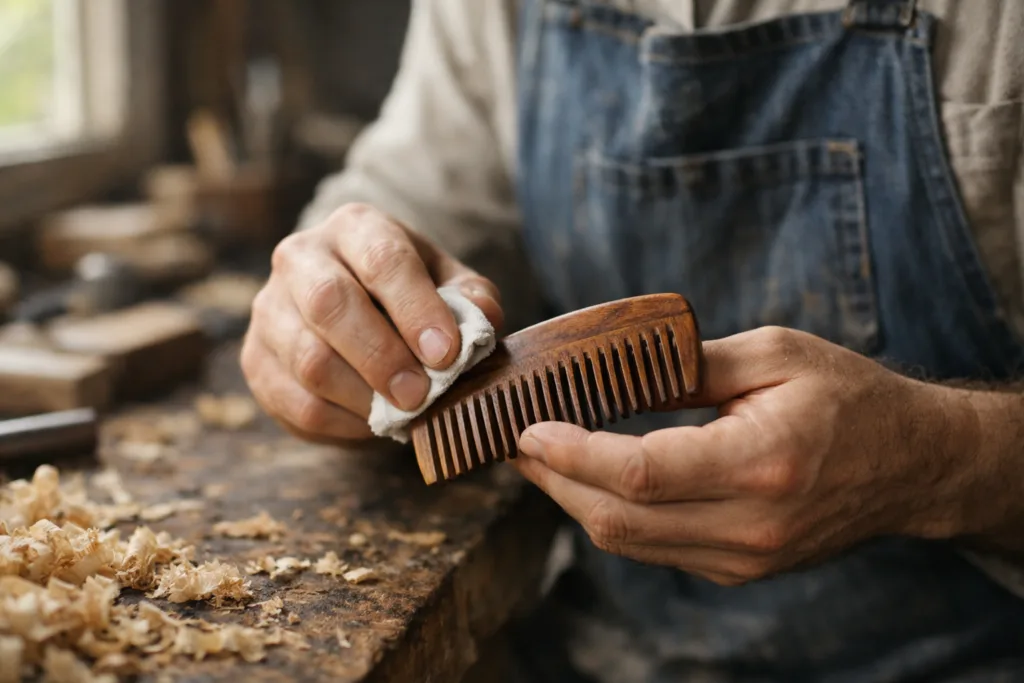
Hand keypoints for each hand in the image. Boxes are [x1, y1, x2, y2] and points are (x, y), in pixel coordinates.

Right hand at [241, 203, 502, 442]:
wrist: (356, 310)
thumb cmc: (410, 296)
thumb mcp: (449, 286)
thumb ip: (472, 300)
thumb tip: (481, 320)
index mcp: (355, 227)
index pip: (382, 259)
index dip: (416, 309)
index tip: (446, 354)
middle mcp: (301, 257)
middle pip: (330, 304)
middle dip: (382, 357)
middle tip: (420, 395)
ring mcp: (270, 308)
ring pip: (308, 360)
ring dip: (363, 396)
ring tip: (402, 413)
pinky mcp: (256, 359)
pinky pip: (295, 402)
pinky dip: (341, 422)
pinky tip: (372, 422)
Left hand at [512, 326, 974, 585]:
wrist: (911, 464)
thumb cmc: (847, 397)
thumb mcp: (774, 354)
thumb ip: (689, 365)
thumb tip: (610, 368)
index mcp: (761, 463)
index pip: (640, 473)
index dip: (572, 453)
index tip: (527, 427)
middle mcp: (750, 525)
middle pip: (619, 518)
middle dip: (553, 479)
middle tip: (515, 439)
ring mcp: (743, 558)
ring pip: (628, 542)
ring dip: (572, 500)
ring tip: (539, 456)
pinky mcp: (737, 568)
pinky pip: (652, 549)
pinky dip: (611, 515)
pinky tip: (589, 480)